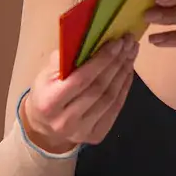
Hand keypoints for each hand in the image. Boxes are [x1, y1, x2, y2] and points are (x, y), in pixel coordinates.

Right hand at [20, 34, 139, 153]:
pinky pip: (115, 108)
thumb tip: (92, 40)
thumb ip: (66, 59)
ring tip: (130, 53)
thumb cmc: (46, 92)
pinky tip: (127, 71)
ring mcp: (82, 131)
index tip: (117, 42)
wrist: (45, 126)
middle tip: (129, 43)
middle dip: (116, 63)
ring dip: (123, 73)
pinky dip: (124, 87)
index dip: (101, 60)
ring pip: (110, 98)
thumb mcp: (46, 74)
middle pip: (99, 88)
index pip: (81, 79)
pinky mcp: (96, 136)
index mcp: (50, 102)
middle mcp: (66, 120)